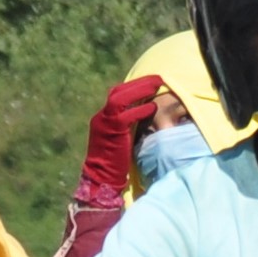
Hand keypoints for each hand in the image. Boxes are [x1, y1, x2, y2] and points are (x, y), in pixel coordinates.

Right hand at [77, 75, 166, 195]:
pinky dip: (139, 110)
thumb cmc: (113, 163)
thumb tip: (142, 117)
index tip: (149, 82)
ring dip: (139, 90)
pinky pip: (126, 116)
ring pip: (120, 99)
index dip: (133, 86)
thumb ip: (125, 126)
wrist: (100, 178)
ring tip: (157, 86)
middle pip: (118, 92)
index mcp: (103, 118)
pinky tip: (152, 107)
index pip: (116, 95)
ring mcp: (105, 123)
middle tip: (157, 78)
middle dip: (138, 83)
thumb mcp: (118, 140)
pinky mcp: (113, 132)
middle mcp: (102, 117)